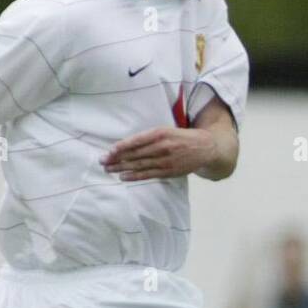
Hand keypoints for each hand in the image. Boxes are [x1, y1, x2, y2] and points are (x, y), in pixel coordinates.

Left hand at [101, 127, 217, 181]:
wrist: (204, 147)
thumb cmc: (181, 137)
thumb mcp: (166, 130)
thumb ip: (149, 136)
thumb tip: (127, 143)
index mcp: (160, 133)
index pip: (136, 141)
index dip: (121, 147)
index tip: (108, 151)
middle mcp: (162, 147)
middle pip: (135, 154)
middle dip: (116, 159)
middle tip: (102, 161)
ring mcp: (165, 161)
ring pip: (139, 165)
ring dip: (122, 168)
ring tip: (108, 169)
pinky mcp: (169, 171)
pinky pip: (148, 175)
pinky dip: (134, 176)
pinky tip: (123, 177)